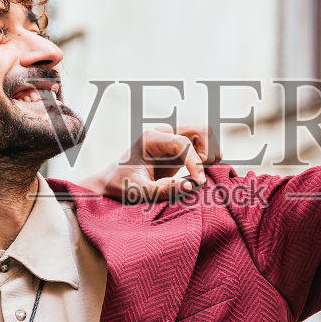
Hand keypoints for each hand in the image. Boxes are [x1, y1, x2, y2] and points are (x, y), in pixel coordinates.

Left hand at [78, 125, 220, 201]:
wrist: (112, 182)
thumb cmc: (120, 186)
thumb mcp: (138, 191)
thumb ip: (163, 190)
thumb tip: (191, 185)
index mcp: (152, 138)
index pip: (183, 142)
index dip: (196, 162)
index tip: (199, 182)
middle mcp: (164, 133)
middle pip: (201, 130)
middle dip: (207, 152)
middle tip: (199, 175)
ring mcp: (172, 138)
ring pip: (205, 135)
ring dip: (209, 153)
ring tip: (197, 174)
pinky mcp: (178, 148)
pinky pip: (202, 145)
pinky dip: (207, 157)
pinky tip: (196, 173)